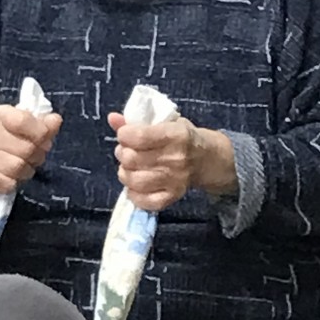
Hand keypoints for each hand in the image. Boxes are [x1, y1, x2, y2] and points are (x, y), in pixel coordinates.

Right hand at [0, 105, 62, 203]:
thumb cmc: (9, 141)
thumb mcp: (26, 127)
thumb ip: (44, 124)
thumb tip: (55, 120)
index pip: (23, 120)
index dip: (41, 132)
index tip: (44, 138)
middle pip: (26, 148)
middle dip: (37, 155)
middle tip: (35, 156)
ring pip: (18, 167)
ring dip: (27, 171)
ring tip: (24, 167)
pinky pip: (6, 183)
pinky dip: (13, 183)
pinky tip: (12, 178)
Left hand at [108, 113, 236, 211]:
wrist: (208, 159)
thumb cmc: (183, 137)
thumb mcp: (165, 122)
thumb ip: (137, 121)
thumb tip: (112, 118)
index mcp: (176, 135)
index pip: (138, 137)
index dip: (124, 135)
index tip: (125, 134)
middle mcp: (176, 158)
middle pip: (132, 159)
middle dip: (122, 153)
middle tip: (126, 151)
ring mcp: (175, 180)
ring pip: (135, 180)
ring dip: (125, 173)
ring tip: (128, 167)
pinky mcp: (173, 196)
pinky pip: (146, 201)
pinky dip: (134, 195)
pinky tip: (134, 186)